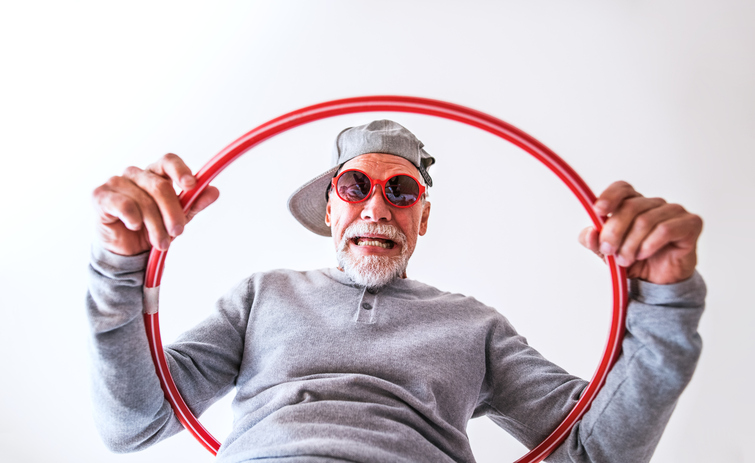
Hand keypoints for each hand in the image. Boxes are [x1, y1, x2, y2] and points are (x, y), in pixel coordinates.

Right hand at [92, 153, 219, 255]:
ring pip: (144, 201)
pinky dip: (133, 219)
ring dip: (155, 226)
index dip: (180, 170)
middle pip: (160, 186)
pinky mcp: (100, 195)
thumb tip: (214, 191)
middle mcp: (135, 174)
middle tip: (178, 231)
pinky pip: (123, 205)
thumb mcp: (179, 218)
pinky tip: (134, 226)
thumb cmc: (151, 228)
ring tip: (161, 242)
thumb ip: (194, 203)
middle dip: (172, 212)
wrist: (127, 250)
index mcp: (155, 174)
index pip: (168, 161)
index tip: (191, 185)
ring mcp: (116, 182)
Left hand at [578, 181, 702, 284]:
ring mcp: (674, 211)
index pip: (622, 188)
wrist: (659, 282)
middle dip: (614, 232)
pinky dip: (650, 244)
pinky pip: (665, 229)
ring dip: (630, 244)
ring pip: (645, 221)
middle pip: (630, 207)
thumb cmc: (635, 261)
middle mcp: (654, 204)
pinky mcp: (690, 223)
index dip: (610, 196)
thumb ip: (595, 242)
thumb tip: (589, 233)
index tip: (598, 211)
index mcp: (634, 204)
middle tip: (609, 251)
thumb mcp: (608, 253)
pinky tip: (644, 254)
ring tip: (626, 259)